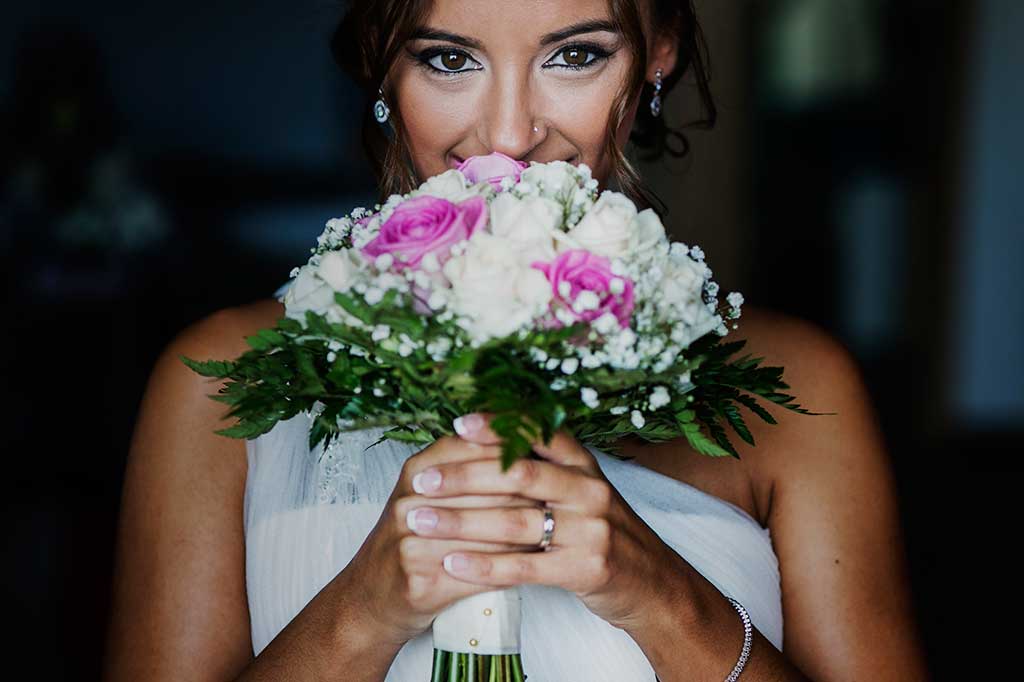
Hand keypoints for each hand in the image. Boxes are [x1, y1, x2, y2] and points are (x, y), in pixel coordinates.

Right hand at [337, 431, 539, 645]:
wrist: (371, 596)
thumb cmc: (412, 538)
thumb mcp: (429, 490)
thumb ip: (465, 461)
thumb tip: (525, 441)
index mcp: (418, 471)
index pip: (480, 450)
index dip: (521, 455)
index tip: (553, 461)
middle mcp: (413, 501)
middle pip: (492, 491)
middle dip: (534, 496)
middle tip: (566, 499)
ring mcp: (414, 543)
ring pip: (492, 533)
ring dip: (531, 534)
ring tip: (558, 532)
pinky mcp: (422, 581)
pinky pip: (482, 573)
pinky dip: (513, 569)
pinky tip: (535, 567)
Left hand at [403, 412, 691, 633]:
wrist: (653, 584)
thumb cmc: (604, 533)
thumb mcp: (585, 491)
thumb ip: (549, 467)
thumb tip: (491, 442)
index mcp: (585, 466)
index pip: (538, 434)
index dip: (497, 426)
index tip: (457, 424)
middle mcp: (589, 490)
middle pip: (517, 474)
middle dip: (462, 476)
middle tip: (420, 480)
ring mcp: (590, 529)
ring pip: (513, 522)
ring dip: (460, 522)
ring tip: (420, 522)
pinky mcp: (586, 568)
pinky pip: (524, 567)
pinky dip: (483, 566)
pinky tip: (452, 563)